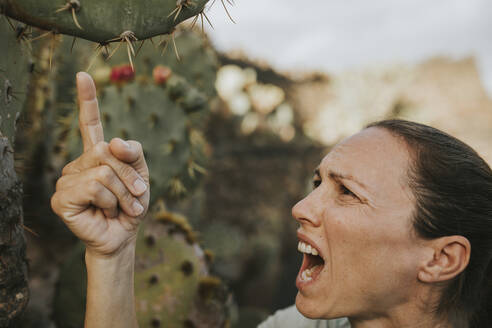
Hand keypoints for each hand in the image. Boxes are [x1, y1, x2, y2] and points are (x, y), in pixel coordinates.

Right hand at [51, 72, 149, 256]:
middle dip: (129, 177)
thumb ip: (133, 153)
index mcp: (97, 155)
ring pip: (103, 172)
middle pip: (107, 152)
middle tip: (135, 197)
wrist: (125, 235)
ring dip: (123, 194)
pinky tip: (105, 212)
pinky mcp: (62, 198)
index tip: (83, 76)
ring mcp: (67, 179)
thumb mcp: (141, 174)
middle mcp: (79, 163)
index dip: (87, 100)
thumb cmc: (132, 205)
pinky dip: (110, 202)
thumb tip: (113, 142)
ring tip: (119, 208)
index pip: (90, 123)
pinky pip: (94, 187)